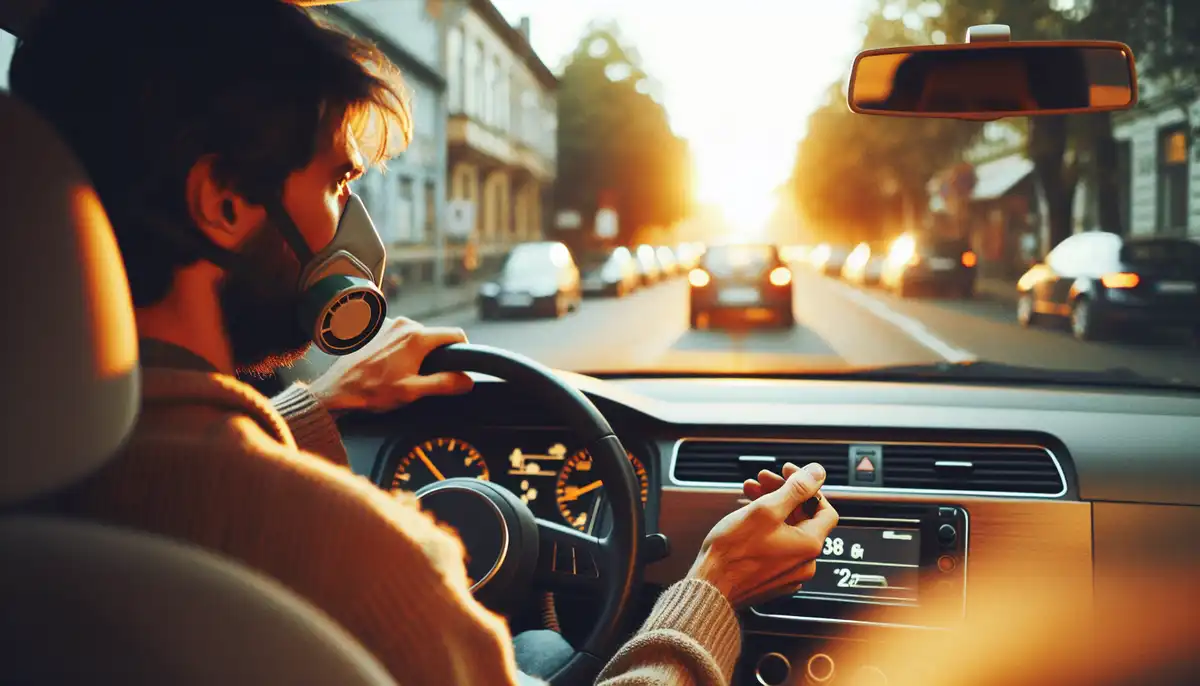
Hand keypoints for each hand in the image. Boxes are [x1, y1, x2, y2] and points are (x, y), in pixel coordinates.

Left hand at [307, 316, 472, 412]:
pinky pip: (401, 337)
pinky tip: (390, 367)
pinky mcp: (378, 330)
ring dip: (418, 353)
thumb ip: (445, 383)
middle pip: (436, 336)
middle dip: (437, 355)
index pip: (455, 334)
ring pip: (418, 336)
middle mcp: (404, 325)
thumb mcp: (413, 392)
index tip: (461, 365)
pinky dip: (402, 350)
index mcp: (417, 337)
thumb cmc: (372, 391)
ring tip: (404, 374)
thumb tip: (467, 380)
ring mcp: (389, 326)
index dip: (463, 349)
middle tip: (426, 377)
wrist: (338, 391)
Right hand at [686, 462, 836, 608]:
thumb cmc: (732, 553)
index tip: (788, 474)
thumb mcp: (765, 510)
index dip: (808, 487)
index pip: (825, 509)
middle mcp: (804, 563)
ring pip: (788, 530)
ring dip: (772, 508)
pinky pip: (778, 546)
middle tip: (763, 480)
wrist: (710, 587)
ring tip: (750, 494)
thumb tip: (817, 473)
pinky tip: (749, 517)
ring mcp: (789, 573)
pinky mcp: (773, 578)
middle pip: (804, 518)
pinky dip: (767, 528)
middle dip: (783, 493)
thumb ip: (796, 489)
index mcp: (809, 545)